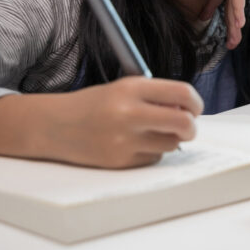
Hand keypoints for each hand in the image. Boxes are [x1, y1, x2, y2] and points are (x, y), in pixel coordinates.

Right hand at [49, 77, 202, 168]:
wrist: (53, 125)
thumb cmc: (95, 105)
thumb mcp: (125, 89)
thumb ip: (157, 96)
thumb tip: (189, 111)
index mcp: (131, 88)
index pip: (182, 92)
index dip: (196, 102)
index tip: (195, 108)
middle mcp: (128, 113)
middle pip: (183, 122)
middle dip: (192, 126)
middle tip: (188, 126)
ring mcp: (123, 139)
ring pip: (171, 143)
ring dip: (170, 139)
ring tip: (151, 132)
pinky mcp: (119, 160)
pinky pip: (153, 158)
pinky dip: (151, 152)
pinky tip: (133, 144)